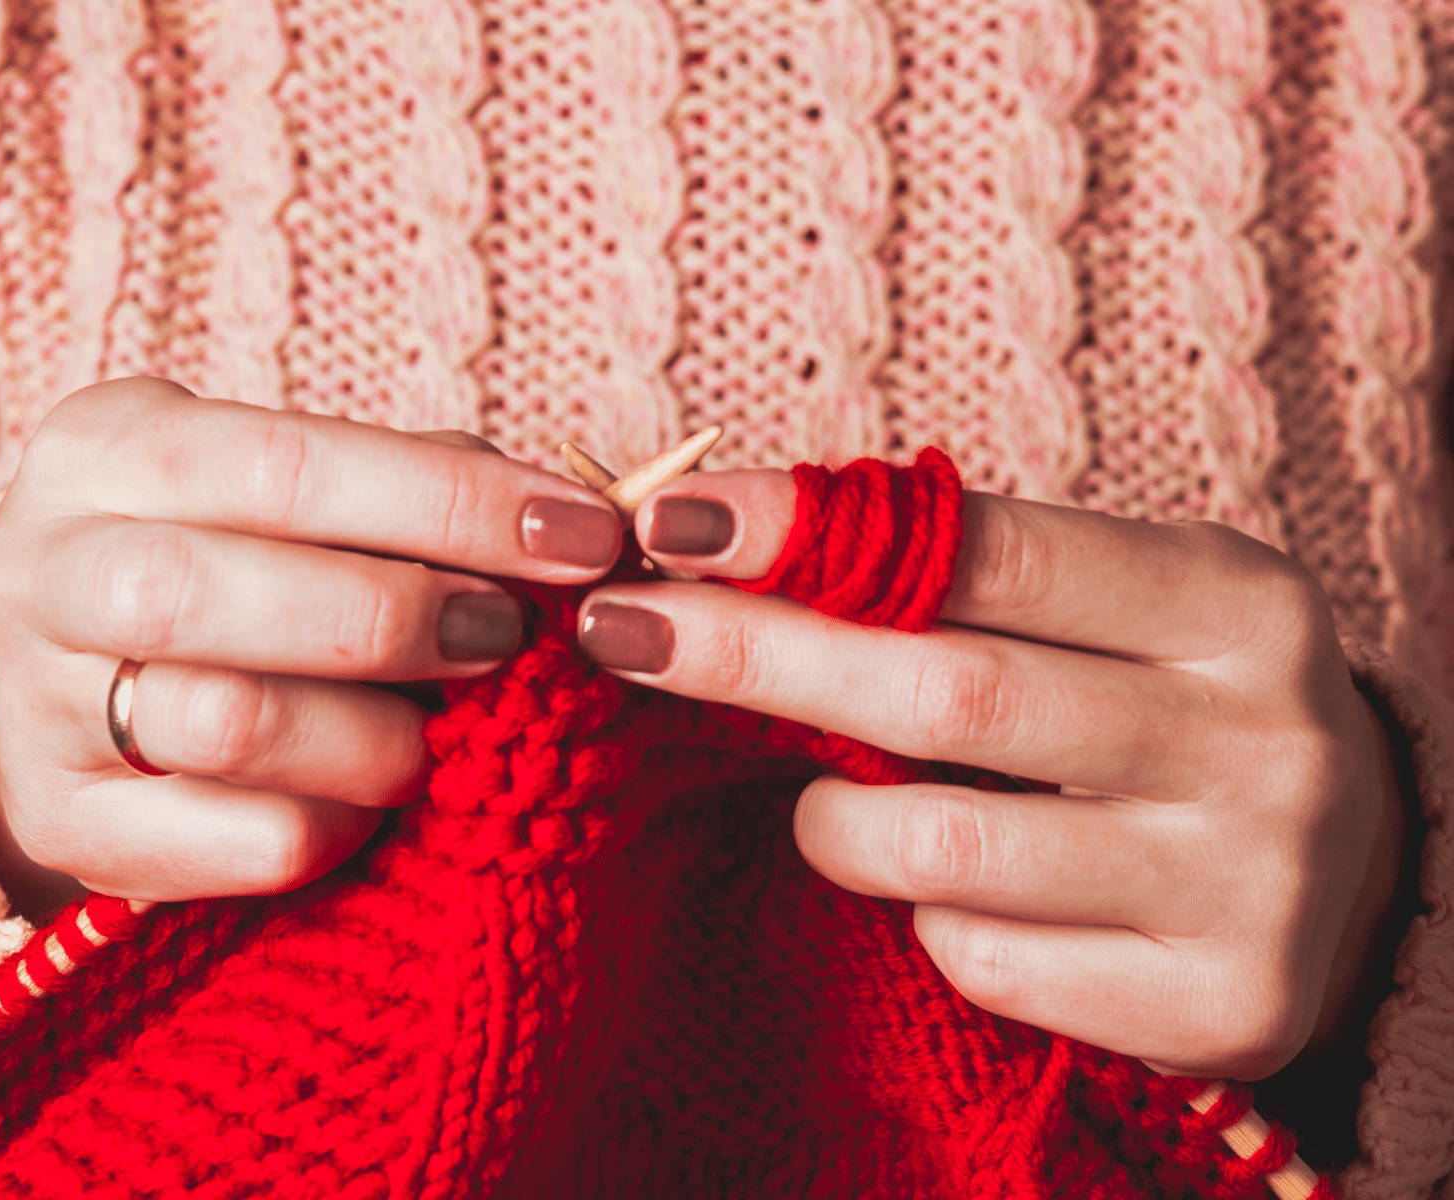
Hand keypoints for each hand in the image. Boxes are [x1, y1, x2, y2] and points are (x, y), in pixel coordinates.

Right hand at [0, 377, 623, 917]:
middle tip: (505, 637)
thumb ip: (407, 486)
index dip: (449, 503)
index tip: (583, 536)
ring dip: (380, 736)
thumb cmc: (230, 558)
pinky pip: (243, 841)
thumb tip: (562, 518)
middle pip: (209, 594)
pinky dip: (343, 823)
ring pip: (227, 725)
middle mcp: (38, 569)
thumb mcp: (284, 485)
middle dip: (397, 616)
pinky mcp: (69, 829)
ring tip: (442, 732)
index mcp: (104, 447)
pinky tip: (375, 799)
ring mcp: (33, 710)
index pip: (286, 463)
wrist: (68, 678)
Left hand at [571, 468, 1409, 1080]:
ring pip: (943, 847)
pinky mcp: (1212, 1006)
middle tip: (625, 630)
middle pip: (948, 694)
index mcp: (1232, 601)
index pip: (990, 551)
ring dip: (831, 822)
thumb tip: (723, 548)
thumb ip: (959, 578)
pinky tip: (955, 893)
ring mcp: (1245, 884)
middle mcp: (1259, 738)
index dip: (816, 532)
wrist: (1349, 864)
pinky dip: (927, 919)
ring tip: (820, 804)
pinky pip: (982, 959)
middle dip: (756, 656)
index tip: (677, 522)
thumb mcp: (1113, 607)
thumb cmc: (1169, 702)